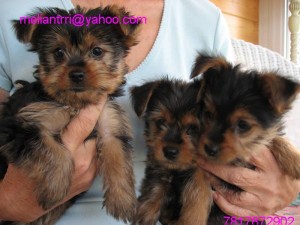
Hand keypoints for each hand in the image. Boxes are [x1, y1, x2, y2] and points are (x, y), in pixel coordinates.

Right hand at [0, 96, 105, 221]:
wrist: (22, 200)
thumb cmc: (24, 169)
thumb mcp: (36, 142)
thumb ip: (56, 127)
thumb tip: (70, 109)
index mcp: (66, 149)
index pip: (85, 123)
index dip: (94, 108)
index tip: (101, 96)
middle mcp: (81, 161)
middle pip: (97, 134)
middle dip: (95, 125)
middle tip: (89, 117)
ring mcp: (88, 173)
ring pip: (98, 147)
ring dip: (92, 139)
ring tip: (80, 138)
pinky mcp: (90, 181)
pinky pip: (96, 159)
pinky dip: (91, 152)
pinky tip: (80, 151)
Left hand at [198, 147, 299, 217]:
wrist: (294, 189)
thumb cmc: (279, 168)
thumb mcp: (274, 153)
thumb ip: (258, 145)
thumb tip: (236, 134)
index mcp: (271, 166)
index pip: (248, 155)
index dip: (228, 150)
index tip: (214, 146)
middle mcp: (267, 185)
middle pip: (235, 176)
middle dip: (214, 168)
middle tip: (201, 160)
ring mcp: (263, 201)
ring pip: (233, 196)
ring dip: (216, 185)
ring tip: (206, 175)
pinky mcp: (259, 213)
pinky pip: (238, 212)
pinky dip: (224, 204)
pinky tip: (215, 194)